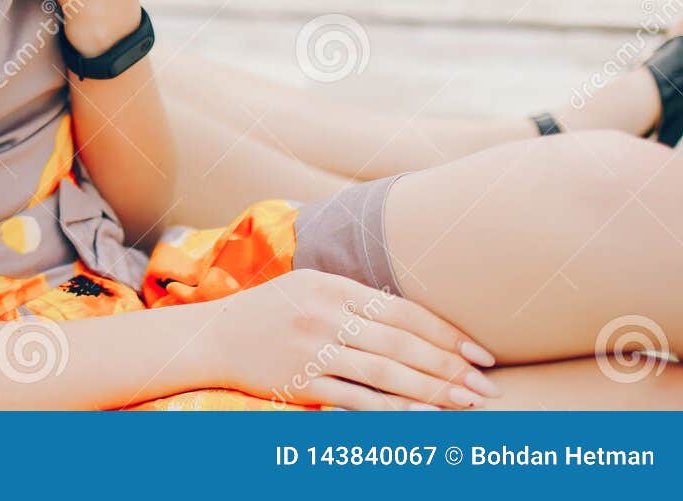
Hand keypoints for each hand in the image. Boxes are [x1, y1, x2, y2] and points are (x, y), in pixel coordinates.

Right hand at [202, 270, 500, 409]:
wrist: (213, 336)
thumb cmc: (271, 311)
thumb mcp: (310, 286)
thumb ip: (357, 297)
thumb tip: (418, 319)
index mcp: (331, 285)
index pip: (403, 310)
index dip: (446, 332)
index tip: (480, 353)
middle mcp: (324, 314)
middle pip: (401, 343)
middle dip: (450, 366)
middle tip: (488, 386)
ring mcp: (311, 349)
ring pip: (386, 372)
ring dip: (434, 390)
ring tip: (469, 403)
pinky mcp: (301, 381)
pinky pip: (357, 399)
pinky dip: (395, 409)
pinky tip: (424, 417)